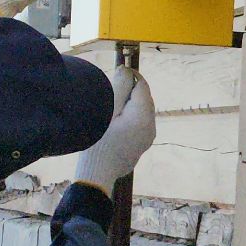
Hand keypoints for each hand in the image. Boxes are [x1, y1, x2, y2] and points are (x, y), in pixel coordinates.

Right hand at [74, 67, 155, 193]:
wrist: (95, 176)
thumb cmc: (96, 142)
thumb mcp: (105, 111)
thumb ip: (118, 87)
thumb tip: (126, 70)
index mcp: (143, 116)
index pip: (141, 86)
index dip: (131, 75)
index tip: (117, 70)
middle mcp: (150, 127)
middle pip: (144, 99)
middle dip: (130, 90)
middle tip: (110, 87)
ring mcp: (147, 139)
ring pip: (142, 112)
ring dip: (129, 104)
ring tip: (109, 104)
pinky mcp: (140, 147)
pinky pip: (139, 125)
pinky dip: (129, 118)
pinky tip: (113, 122)